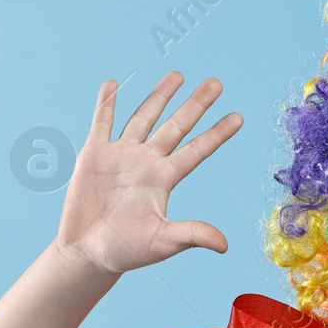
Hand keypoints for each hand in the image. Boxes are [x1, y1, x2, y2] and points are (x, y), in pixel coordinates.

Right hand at [53, 72, 241, 275]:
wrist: (88, 253)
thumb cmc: (128, 251)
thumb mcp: (163, 242)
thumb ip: (192, 235)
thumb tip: (225, 245)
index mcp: (165, 179)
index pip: (197, 150)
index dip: (217, 133)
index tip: (239, 117)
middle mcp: (147, 162)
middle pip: (176, 126)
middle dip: (195, 104)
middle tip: (216, 82)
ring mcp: (121, 155)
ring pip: (144, 118)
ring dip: (159, 96)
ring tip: (177, 75)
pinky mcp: (94, 155)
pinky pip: (101, 123)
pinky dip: (106, 103)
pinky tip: (113, 83)